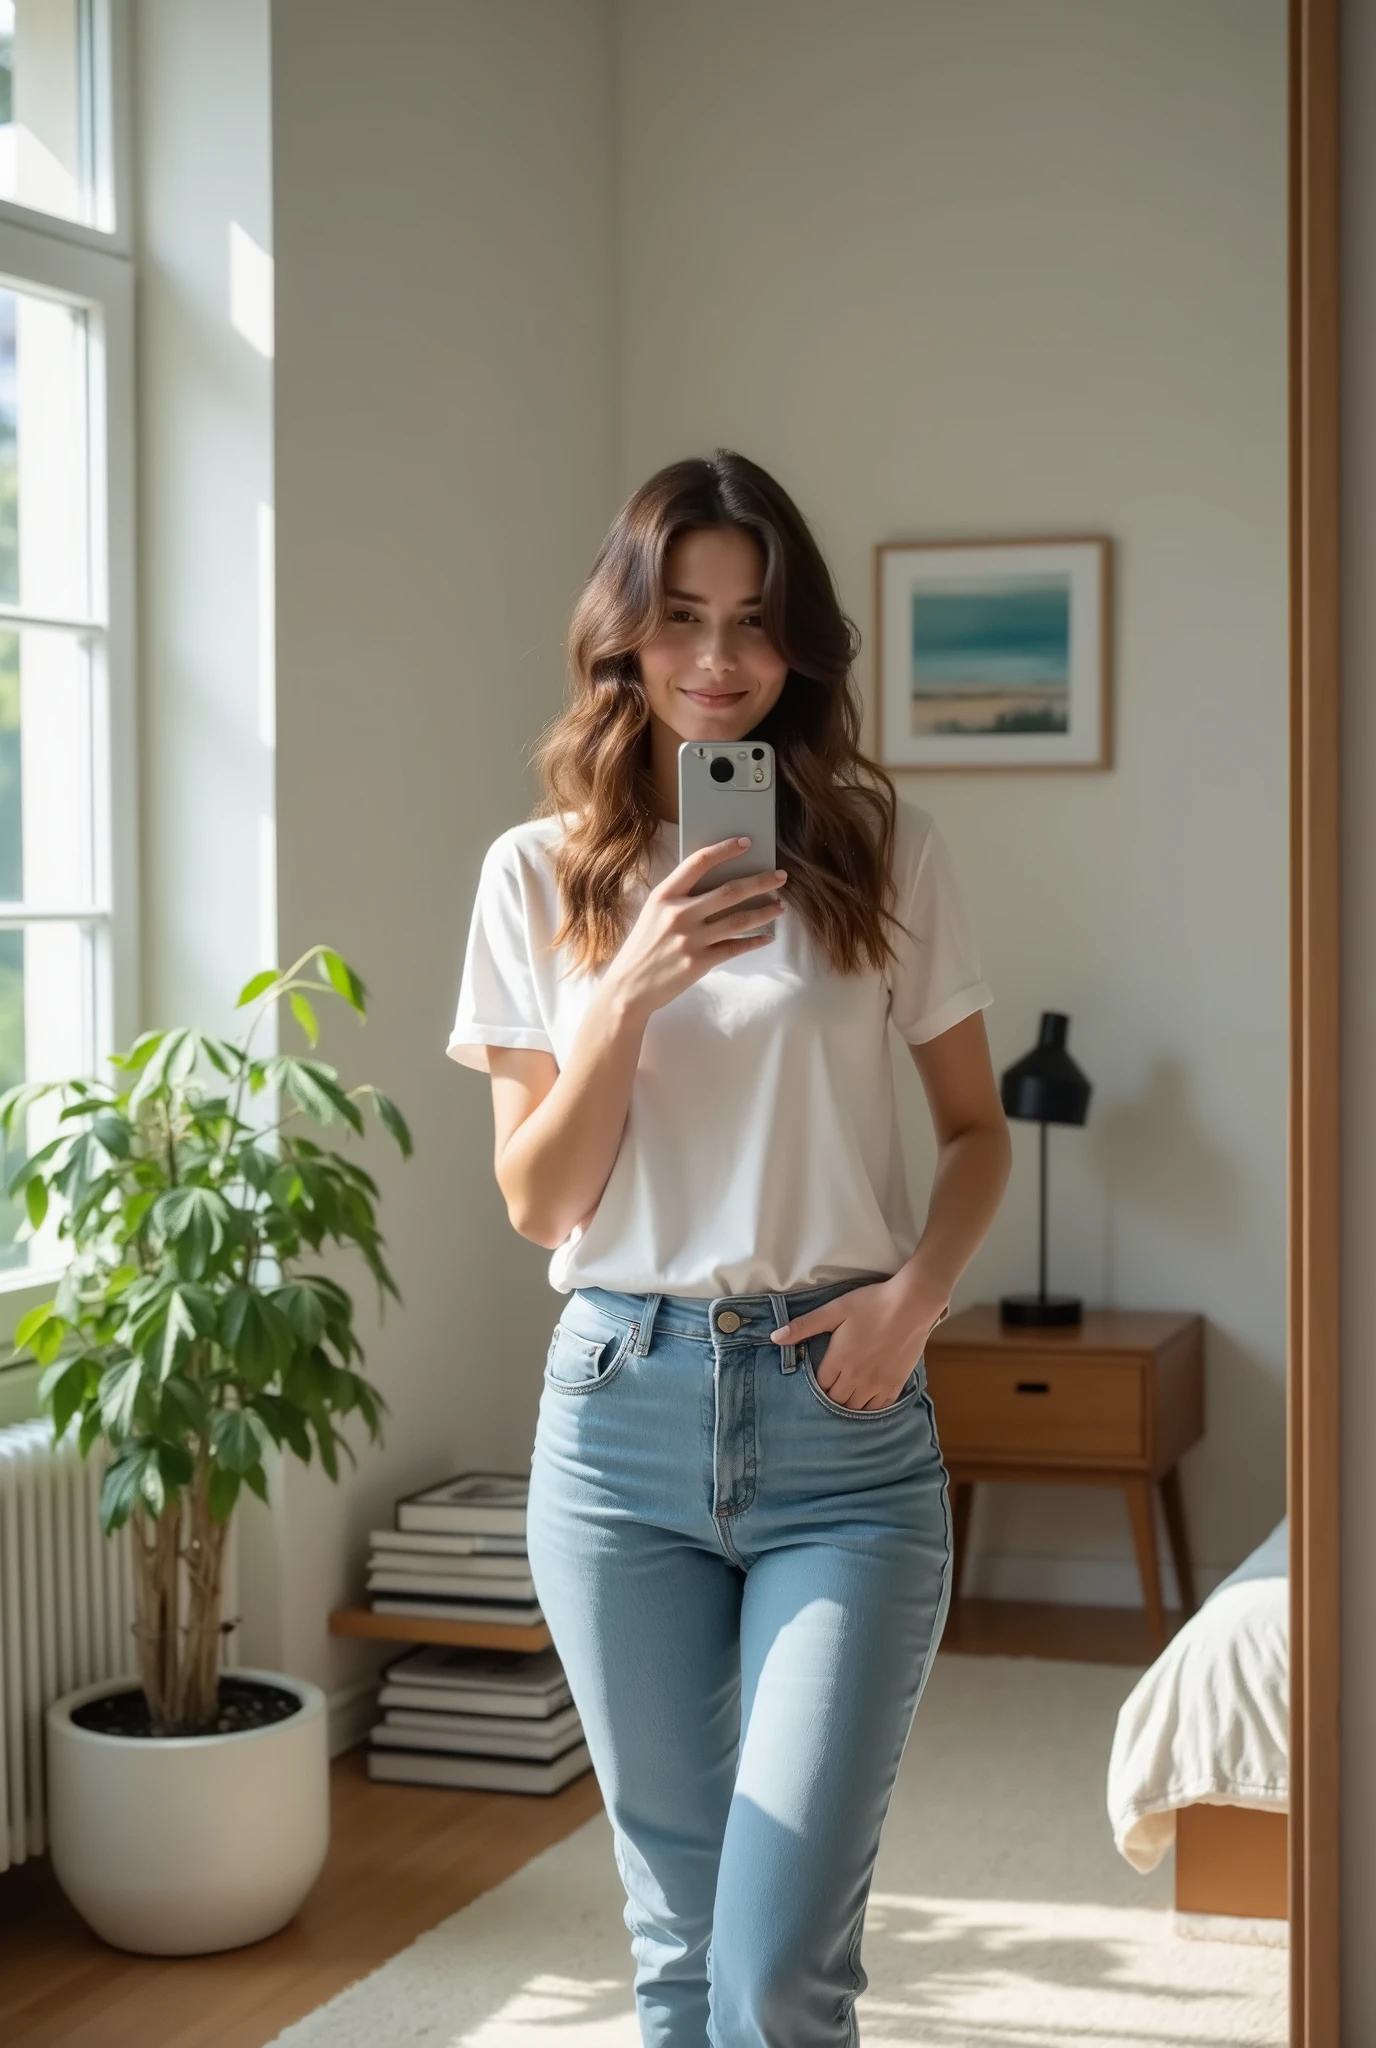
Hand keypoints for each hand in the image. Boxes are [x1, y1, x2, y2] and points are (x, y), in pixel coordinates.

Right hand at [603, 837, 786, 1024]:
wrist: (629, 987)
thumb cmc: (643, 946)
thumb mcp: (653, 913)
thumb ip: (680, 898)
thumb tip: (719, 882)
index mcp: (664, 896)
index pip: (698, 863)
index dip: (725, 850)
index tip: (746, 843)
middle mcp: (678, 915)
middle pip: (729, 892)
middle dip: (760, 881)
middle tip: (780, 876)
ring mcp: (690, 940)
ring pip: (738, 920)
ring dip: (764, 911)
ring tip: (780, 906)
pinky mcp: (699, 963)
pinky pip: (735, 948)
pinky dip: (754, 941)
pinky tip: (767, 937)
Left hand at [771, 1273, 948, 1410]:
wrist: (912, 1304)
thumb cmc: (872, 1304)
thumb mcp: (835, 1310)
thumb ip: (804, 1326)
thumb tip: (775, 1338)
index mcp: (839, 1360)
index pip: (819, 1385)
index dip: (817, 1382)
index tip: (818, 1375)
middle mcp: (857, 1377)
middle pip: (836, 1400)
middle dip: (830, 1394)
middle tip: (831, 1384)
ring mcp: (878, 1383)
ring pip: (855, 1407)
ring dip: (848, 1402)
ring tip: (846, 1392)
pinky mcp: (896, 1384)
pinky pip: (878, 1408)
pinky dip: (869, 1406)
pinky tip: (866, 1398)